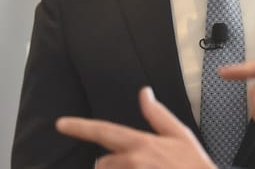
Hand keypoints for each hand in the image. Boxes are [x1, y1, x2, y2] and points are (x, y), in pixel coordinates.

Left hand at [55, 87, 214, 168]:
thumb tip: (144, 93)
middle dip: (111, 164)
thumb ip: (157, 114)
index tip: (61, 124)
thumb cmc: (193, 164)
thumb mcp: (179, 133)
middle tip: (136, 165)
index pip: (103, 131)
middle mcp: (130, 163)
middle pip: (102, 163)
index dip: (80, 127)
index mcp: (140, 143)